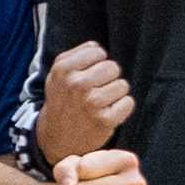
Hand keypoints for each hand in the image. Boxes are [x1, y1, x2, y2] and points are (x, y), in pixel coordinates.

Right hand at [37, 40, 129, 159]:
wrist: (56, 138)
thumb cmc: (62, 100)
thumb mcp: (58, 74)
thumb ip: (76, 55)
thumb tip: (98, 47)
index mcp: (64, 69)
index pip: (98, 52)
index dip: (97, 63)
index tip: (88, 76)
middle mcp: (77, 84)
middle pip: (113, 67)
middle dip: (108, 78)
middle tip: (97, 90)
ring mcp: (91, 103)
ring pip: (123, 85)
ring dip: (116, 94)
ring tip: (102, 103)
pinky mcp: (104, 120)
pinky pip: (128, 103)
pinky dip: (122, 108)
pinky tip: (109, 113)